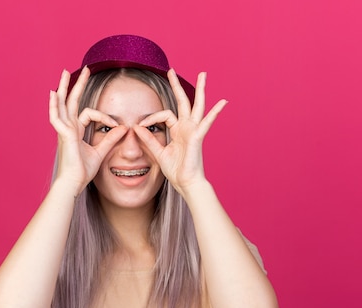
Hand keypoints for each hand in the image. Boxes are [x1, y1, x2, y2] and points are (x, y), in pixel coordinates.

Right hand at [49, 67, 127, 194]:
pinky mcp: (63, 135)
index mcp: (75, 132)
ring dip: (63, 87)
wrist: (73, 183)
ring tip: (64, 72)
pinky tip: (53, 94)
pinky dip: (53, 105)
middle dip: (77, 85)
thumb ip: (111, 139)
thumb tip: (124, 128)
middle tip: (84, 70)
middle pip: (70, 101)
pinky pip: (57, 117)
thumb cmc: (82, 172)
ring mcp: (63, 130)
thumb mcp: (100, 152)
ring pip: (62, 104)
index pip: (89, 114)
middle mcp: (67, 128)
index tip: (117, 125)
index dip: (105, 117)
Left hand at [133, 70, 226, 194]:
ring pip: (197, 105)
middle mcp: (187, 127)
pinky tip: (223, 102)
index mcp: (177, 130)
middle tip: (171, 70)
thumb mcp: (158, 153)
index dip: (151, 117)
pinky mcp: (198, 137)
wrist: (186, 183)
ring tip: (203, 74)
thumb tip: (137, 128)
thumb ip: (149, 140)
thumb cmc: (176, 170)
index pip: (164, 114)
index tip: (140, 125)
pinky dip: (215, 112)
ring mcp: (194, 130)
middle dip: (176, 85)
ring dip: (200, 89)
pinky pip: (207, 122)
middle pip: (183, 101)